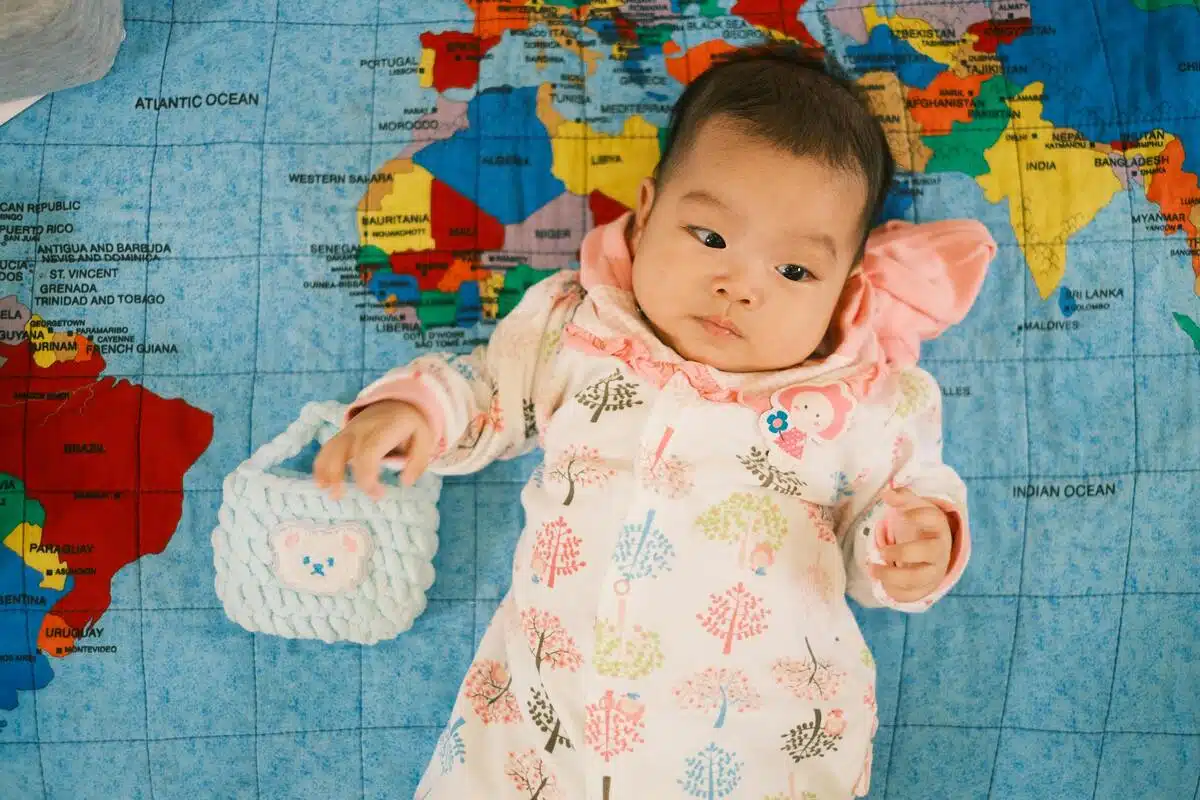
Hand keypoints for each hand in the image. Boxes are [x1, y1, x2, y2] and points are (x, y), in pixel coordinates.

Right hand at [313, 400, 435, 499]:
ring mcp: (349, 431)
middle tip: (339, 496)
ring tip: (325, 490)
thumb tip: (405, 482)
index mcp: (383, 431)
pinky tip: (320, 482)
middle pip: (343, 450)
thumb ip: (418, 461)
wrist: (399, 401)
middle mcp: (361, 429)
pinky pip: (327, 448)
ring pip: (330, 448)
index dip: (367, 476)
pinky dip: (321, 464)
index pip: (368, 454)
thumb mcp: (425, 438)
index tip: (377, 494)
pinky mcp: (343, 434)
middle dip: (337, 474)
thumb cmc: (410, 425)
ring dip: (324, 469)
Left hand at [869, 486, 953, 603]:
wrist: (933, 547)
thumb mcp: (913, 507)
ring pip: (919, 578)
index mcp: (937, 525)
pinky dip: (895, 591)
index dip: (917, 516)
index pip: (932, 518)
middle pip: (927, 552)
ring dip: (892, 575)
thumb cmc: (920, 524)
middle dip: (900, 552)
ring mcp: (935, 570)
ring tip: (872, 569)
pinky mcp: (927, 586)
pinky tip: (881, 582)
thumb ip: (901, 497)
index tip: (900, 516)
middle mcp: (940, 548)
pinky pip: (913, 594)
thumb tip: (887, 493)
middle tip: (879, 551)